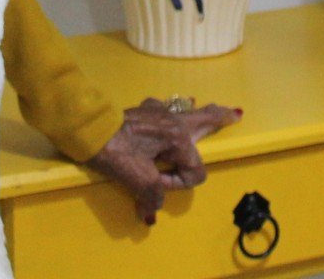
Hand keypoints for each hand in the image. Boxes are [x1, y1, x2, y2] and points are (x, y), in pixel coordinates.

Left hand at [88, 96, 242, 225]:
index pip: (193, 170)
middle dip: (219, 118)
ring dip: (197, 113)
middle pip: (204, 120)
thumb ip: (152, 197)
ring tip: (205, 109)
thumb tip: (150, 214)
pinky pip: (163, 110)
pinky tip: (164, 111)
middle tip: (235, 113)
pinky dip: (169, 112)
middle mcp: (173, 121)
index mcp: (177, 138)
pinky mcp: (142, 110)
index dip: (177, 184)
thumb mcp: (138, 180)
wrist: (88, 129)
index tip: (156, 185)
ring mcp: (157, 112)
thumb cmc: (116, 152)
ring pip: (185, 111)